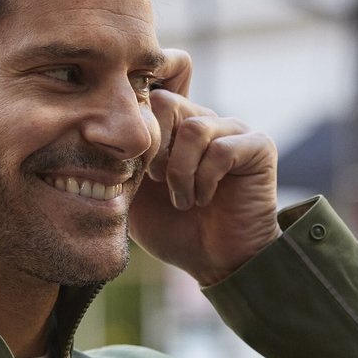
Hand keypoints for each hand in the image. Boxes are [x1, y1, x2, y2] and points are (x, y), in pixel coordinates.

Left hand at [129, 50, 281, 285]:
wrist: (215, 263)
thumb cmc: (174, 230)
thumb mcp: (133, 195)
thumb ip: (120, 161)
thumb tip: (100, 132)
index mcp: (173, 128)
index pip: (148, 95)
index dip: (136, 128)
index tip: (138, 170)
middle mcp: (203, 120)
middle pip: (166, 102)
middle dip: (155, 149)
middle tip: (157, 183)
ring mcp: (232, 130)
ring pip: (193, 128)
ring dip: (181, 172)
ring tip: (183, 200)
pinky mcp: (257, 146)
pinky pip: (221, 149)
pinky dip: (205, 180)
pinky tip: (204, 201)